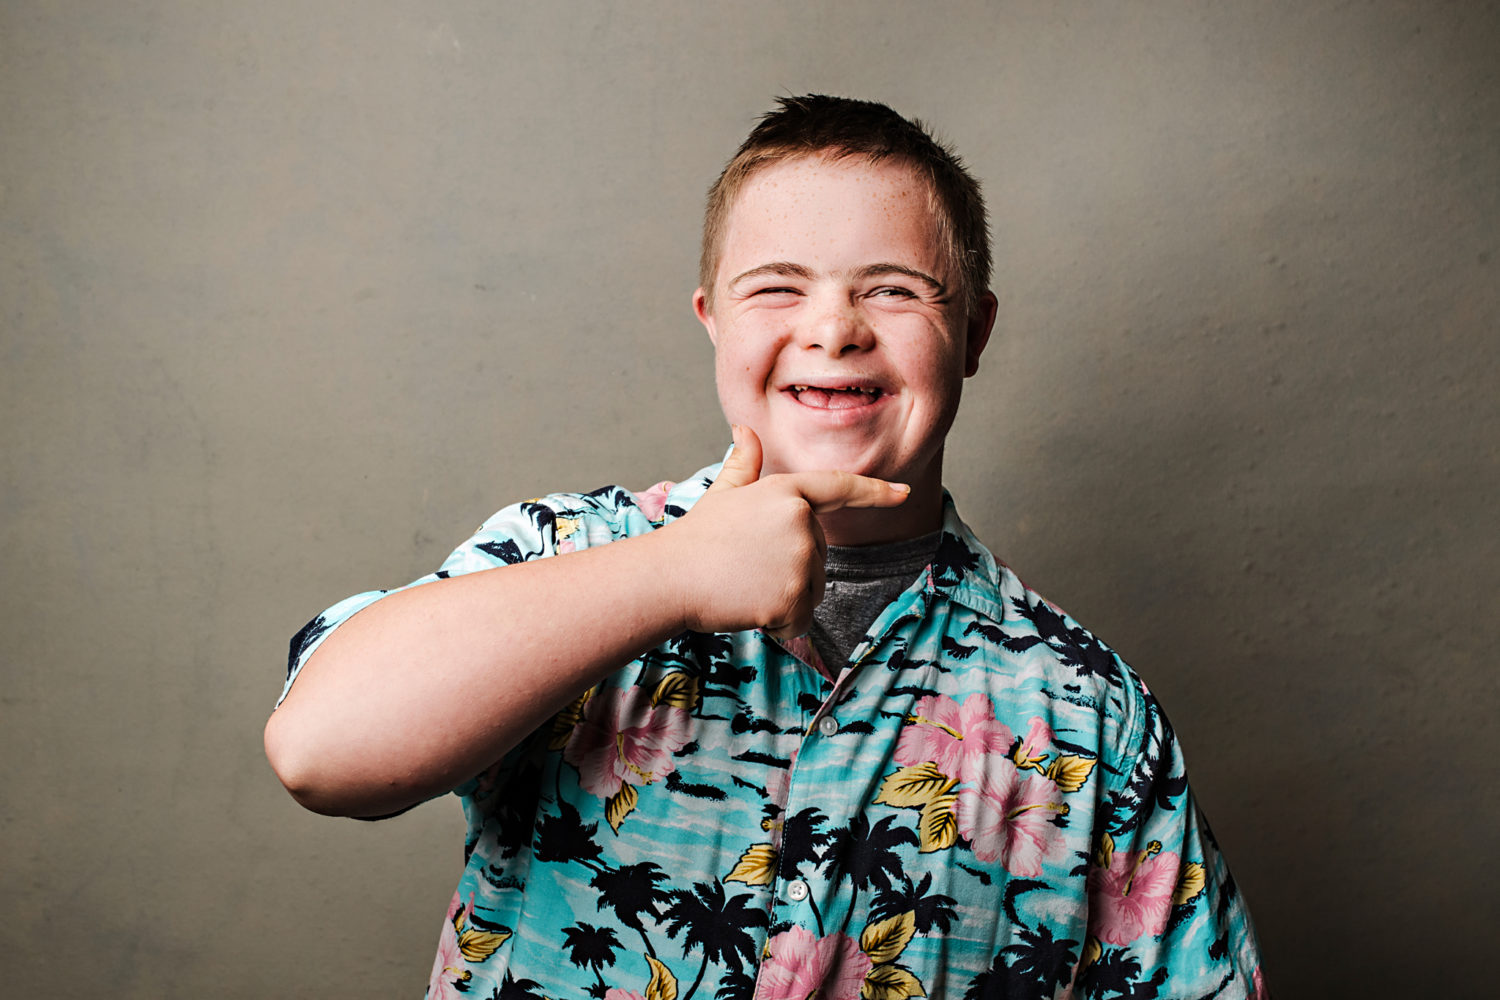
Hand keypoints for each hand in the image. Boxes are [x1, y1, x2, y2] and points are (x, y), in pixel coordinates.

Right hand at [661, 425, 909, 638]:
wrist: (669, 578)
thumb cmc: (696, 537)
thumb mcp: (723, 494)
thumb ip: (743, 464)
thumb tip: (744, 431)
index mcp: (786, 492)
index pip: (840, 488)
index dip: (877, 491)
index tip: (903, 492)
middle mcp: (800, 522)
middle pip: (818, 556)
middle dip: (789, 568)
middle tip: (745, 566)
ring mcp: (800, 561)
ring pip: (812, 589)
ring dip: (784, 596)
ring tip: (745, 584)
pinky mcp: (793, 597)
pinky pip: (800, 618)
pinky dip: (779, 622)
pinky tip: (749, 608)